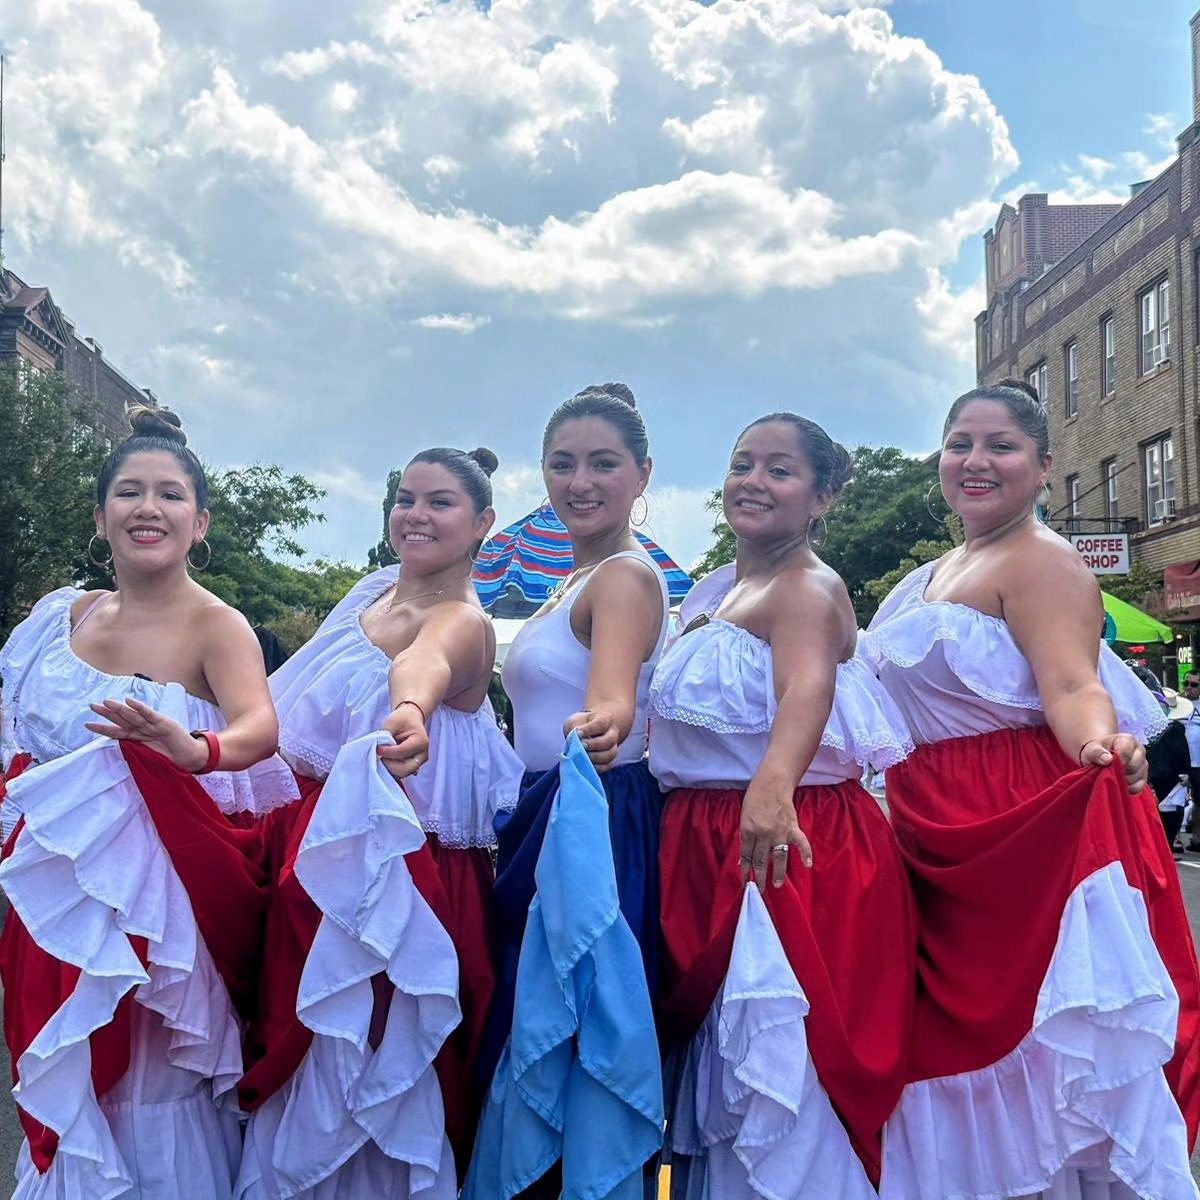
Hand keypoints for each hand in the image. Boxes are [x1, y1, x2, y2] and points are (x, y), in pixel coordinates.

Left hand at [85, 698, 206, 770]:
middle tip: (92, 706)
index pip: (117, 731)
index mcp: (138, 737)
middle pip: (122, 719)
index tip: (87, 724)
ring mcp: (153, 725)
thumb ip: (134, 751)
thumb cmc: (170, 757)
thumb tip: (118, 752)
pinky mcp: (164, 723)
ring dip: (119, 709)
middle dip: (107, 713)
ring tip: (106, 703)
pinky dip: (140, 708)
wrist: (189, 756)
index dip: (102, 727)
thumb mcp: (148, 755)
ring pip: (133, 716)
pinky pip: (149, 715)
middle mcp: (143, 729)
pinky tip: (129, 702)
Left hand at [377, 703, 429, 781]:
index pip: (402, 752)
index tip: (377, 749)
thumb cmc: (402, 719)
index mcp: (421, 741)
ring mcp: (419, 762)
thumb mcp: (393, 722)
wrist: (411, 719)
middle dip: (390, 765)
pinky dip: (392, 770)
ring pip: (403, 773)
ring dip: (390, 768)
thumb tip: (377, 750)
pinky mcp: (413, 766)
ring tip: (382, 758)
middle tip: (379, 756)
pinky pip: (401, 773)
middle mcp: (423, 755)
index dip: (387, 752)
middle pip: (406, 769)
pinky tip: (385, 761)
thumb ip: (385, 735)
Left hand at [564, 709, 619, 772]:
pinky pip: (607, 765)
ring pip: (610, 754)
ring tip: (583, 757)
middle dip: (594, 745)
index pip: (600, 724)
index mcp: (605, 720)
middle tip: (581, 746)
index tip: (577, 733)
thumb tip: (575, 742)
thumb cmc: (579, 726)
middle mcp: (612, 733)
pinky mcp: (609, 760)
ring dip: (595, 757)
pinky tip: (586, 765)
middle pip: (609, 740)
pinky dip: (597, 767)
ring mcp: (613, 747)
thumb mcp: (575, 722)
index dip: (589, 729)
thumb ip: (574, 730)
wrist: (583, 734)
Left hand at [739, 771, 812, 891]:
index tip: (745, 883)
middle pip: (761, 860)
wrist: (771, 784)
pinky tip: (807, 865)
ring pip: (778, 857)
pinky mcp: (792, 828)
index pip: (746, 856)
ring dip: (778, 873)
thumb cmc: (755, 800)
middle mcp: (763, 834)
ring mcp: (779, 832)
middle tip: (759, 891)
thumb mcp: (744, 818)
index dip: (745, 871)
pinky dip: (806, 854)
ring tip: (776, 885)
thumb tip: (743, 860)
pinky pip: (801, 844)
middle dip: (759, 877)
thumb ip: (745, 839)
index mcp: (748, 831)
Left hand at [1080, 732, 1147, 793]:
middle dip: (1119, 772)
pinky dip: (1128, 789)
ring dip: (1123, 781)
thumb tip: (1107, 759)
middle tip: (1108, 772)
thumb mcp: (1091, 750)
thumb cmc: (1096, 752)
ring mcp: (1143, 764)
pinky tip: (1119, 785)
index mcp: (1128, 740)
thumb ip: (1096, 753)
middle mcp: (1139, 751)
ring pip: (1138, 777)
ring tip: (1112, 777)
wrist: (1099, 759)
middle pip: (1134, 766)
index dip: (1116, 762)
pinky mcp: (1144, 777)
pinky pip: (1139, 787)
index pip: (1126, 752)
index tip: (1107, 765)